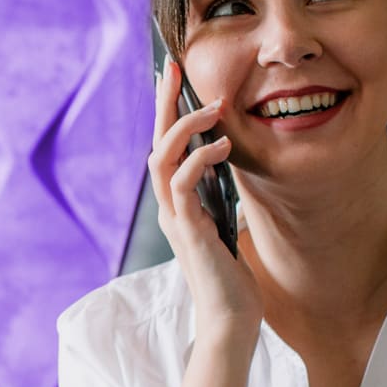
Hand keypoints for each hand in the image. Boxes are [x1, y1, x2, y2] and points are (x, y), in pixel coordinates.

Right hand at [150, 58, 261, 340]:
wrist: (230, 318)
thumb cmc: (231, 277)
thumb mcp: (225, 224)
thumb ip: (217, 197)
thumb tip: (226, 164)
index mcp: (176, 203)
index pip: (165, 147)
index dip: (167, 111)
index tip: (174, 77)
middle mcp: (169, 207)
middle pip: (155, 143)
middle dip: (164, 103)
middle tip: (173, 68)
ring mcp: (175, 218)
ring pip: (162, 159)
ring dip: (185, 127)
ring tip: (213, 107)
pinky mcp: (188, 230)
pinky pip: (183, 185)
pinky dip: (199, 159)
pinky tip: (222, 145)